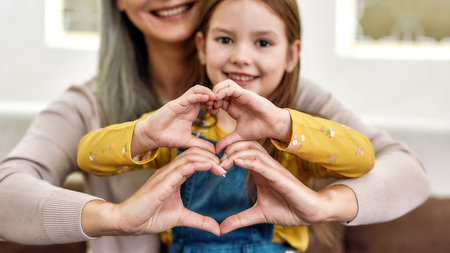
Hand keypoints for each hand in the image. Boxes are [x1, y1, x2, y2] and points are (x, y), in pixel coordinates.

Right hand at [82, 147, 225, 236]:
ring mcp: (165, 173)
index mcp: (173, 175)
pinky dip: (200, 164)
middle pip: (194, 153)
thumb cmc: (150, 217)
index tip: (223, 170)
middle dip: (212, 156)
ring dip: (209, 159)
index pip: (193, 159)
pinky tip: (212, 167)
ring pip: (190, 156)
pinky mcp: (162, 181)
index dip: (209, 160)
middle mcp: (169, 170)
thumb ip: (199, 220)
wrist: (127, 222)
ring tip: (222, 167)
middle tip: (226, 165)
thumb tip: (218, 229)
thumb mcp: (181, 218)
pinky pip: (183, 166)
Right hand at [133, 85, 216, 155]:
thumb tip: (214, 151)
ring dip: (207, 92)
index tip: (221, 109)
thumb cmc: (168, 137)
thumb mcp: (189, 142)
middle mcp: (187, 105)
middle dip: (213, 95)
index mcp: (192, 111)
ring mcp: (181, 103)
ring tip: (216, 98)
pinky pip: (189, 96)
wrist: (153, 137)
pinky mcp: (175, 104)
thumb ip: (201, 144)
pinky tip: (207, 98)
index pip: (206, 100)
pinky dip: (198, 95)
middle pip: (203, 92)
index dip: (215, 102)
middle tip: (220, 102)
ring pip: (196, 90)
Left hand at [210, 80, 291, 153]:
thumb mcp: (238, 136)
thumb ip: (226, 141)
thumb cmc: (259, 129)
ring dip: (216, 91)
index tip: (209, 113)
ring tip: (213, 102)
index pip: (217, 100)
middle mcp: (236, 100)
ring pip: (224, 84)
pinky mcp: (245, 93)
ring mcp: (240, 95)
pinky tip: (218, 99)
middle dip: (211, 97)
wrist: (272, 126)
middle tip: (208, 106)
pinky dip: (222, 91)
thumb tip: (216, 150)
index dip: (211, 104)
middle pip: (219, 90)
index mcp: (232, 107)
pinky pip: (230, 87)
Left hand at [218, 141, 357, 234]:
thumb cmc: (288, 209)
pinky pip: (262, 163)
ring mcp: (273, 169)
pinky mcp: (280, 176)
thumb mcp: (258, 214)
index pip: (240, 152)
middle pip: (244, 146)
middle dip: (227, 149)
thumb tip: (221, 229)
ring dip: (235, 153)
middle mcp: (266, 166)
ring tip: (221, 163)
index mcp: (259, 171)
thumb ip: (240, 219)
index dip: (225, 154)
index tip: (210, 164)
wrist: (310, 213)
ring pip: (252, 150)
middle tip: (213, 162)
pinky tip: (236, 162)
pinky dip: (248, 160)